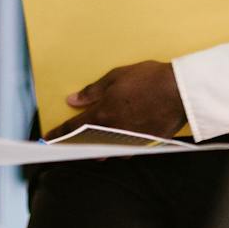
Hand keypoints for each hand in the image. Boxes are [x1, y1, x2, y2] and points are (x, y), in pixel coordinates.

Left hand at [44, 60, 186, 140]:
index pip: (73, 128)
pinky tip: (115, 142)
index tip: (48, 139)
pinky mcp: (144, 143)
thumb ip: (92, 91)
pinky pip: (125, 149)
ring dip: (96, 147)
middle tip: (68, 142)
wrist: (180, 91)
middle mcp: (113, 131)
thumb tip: (72, 100)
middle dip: (76, 144)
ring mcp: (129, 140)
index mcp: (103, 114)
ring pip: (107, 149)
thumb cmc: (148, 79)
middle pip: (87, 144)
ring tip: (89, 144)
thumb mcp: (115, 77)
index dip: (59, 134)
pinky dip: (117, 147)